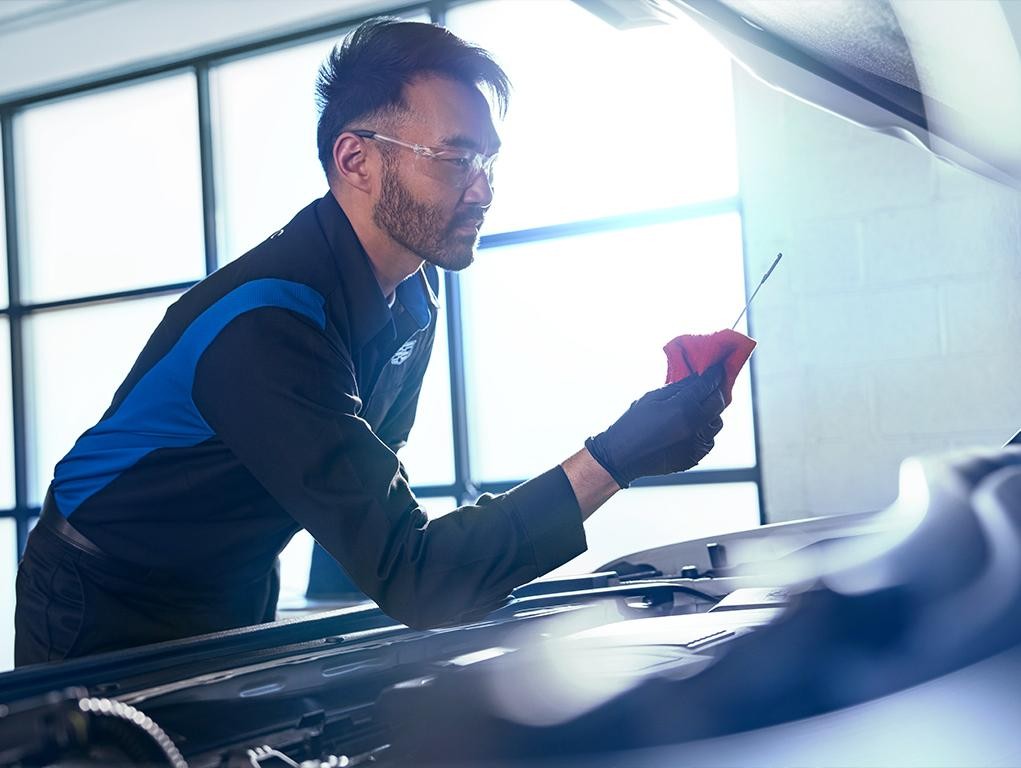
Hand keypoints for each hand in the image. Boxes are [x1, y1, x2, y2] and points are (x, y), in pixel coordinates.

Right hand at [584, 368, 725, 488]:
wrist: (622, 455)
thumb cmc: (632, 424)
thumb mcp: (651, 397)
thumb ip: (677, 388)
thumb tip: (695, 380)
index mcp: (682, 406)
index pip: (706, 385)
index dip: (713, 375)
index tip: (716, 369)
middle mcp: (694, 425)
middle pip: (718, 403)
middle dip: (716, 392)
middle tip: (712, 386)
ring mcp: (695, 443)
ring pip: (716, 423)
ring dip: (711, 414)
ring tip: (699, 410)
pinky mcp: (694, 457)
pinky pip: (709, 441)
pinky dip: (704, 432)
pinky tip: (691, 429)